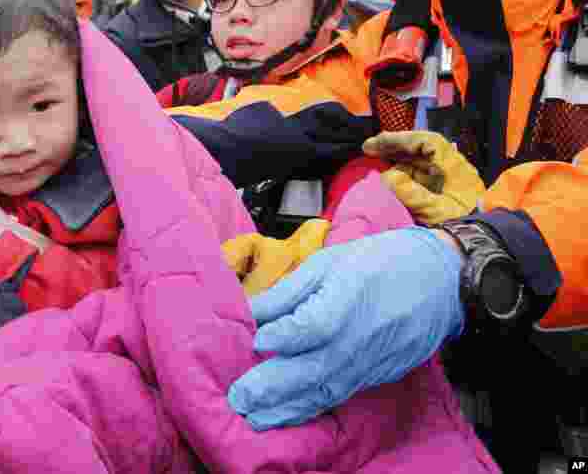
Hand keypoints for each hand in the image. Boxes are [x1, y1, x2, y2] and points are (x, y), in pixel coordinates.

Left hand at [227, 227, 464, 429]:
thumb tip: (249, 311)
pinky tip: (286, 415)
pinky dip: (310, 409)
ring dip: (287, 409)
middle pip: (313, 369)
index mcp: (348, 300)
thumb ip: (288, 291)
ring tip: (254, 418)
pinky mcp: (377, 375)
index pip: (311, 328)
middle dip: (271, 387)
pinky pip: (339, 395)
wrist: (441, 279)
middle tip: (237, 398)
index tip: (254, 341)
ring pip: (324, 391)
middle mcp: (360, 338)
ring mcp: (371, 361)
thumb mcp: (330, 261)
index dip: (281, 337)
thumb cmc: (380, 261)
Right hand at [363, 130, 484, 223]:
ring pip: (418, 161)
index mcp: (455, 168)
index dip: (401, 139)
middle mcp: (452, 169)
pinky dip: (402, 172)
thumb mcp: (437, 212)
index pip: (427, 142)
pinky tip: (389, 176)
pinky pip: (419, 175)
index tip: (377, 143)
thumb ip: (412, 194)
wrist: (479, 245)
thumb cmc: (462, 227)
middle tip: (369, 148)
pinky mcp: (442, 191)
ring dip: (397, 158)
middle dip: (395, 146)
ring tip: (374, 158)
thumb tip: (387, 177)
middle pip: (421, 149)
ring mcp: (447, 180)